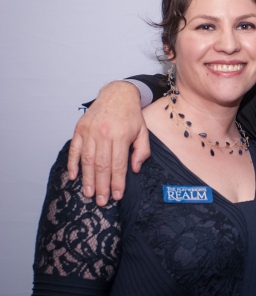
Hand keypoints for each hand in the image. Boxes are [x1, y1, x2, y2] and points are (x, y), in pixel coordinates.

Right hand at [67, 81, 149, 205]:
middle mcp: (104, 133)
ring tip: (89, 194)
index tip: (117, 195)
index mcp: (121, 135)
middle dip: (101, 185)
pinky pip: (74, 149)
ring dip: (87, 179)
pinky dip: (72, 164)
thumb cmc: (131, 115)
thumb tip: (134, 169)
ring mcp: (89, 131)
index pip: (118, 164)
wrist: (117, 94)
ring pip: (87, 160)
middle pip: (102, 165)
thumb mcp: (143, 131)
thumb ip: (141, 151)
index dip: (117, 182)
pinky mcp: (79, 128)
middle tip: (101, 201)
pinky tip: (74, 177)